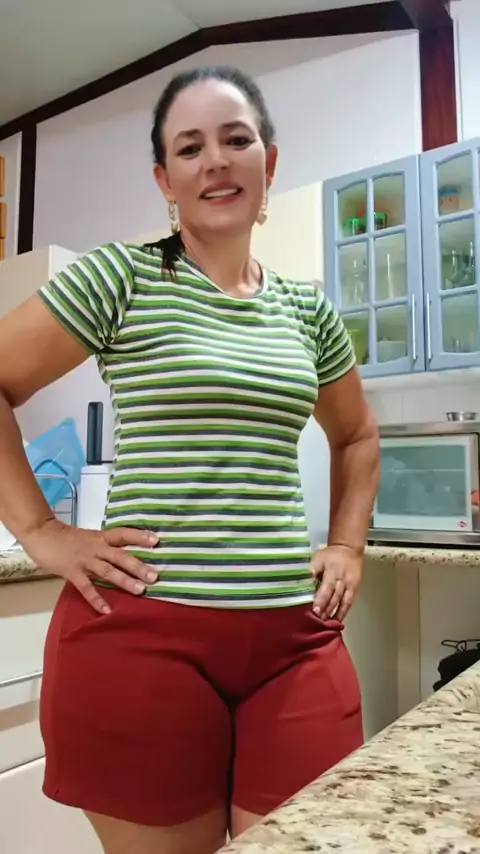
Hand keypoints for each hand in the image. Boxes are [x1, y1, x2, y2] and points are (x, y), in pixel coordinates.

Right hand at [22, 519, 158, 613]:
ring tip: (140, 591)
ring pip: (108, 571)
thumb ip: (104, 546)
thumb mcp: (89, 537)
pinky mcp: (72, 572)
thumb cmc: (66, 537)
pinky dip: (97, 599)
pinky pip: (87, 587)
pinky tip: (107, 610)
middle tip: (155, 576)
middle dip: (138, 566)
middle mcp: (96, 548)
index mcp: (101, 537)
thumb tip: (123, 556)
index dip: (139, 536)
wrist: (42, 534)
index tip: (156, 541)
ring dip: (125, 581)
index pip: (123, 534)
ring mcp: (84, 560)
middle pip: (120, 556)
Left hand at [310, 545, 362, 621]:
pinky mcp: (354, 589)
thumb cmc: (329, 555)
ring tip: (325, 624)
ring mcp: (349, 585)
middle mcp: (341, 579)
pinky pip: (348, 603)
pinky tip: (337, 622)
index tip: (314, 610)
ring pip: (341, 601)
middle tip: (317, 621)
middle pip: (334, 596)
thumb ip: (311, 571)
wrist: (349, 549)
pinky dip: (343, 613)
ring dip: (333, 613)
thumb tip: (300, 582)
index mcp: (331, 570)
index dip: (320, 599)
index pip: (326, 587)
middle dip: (326, 609)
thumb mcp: (318, 558)